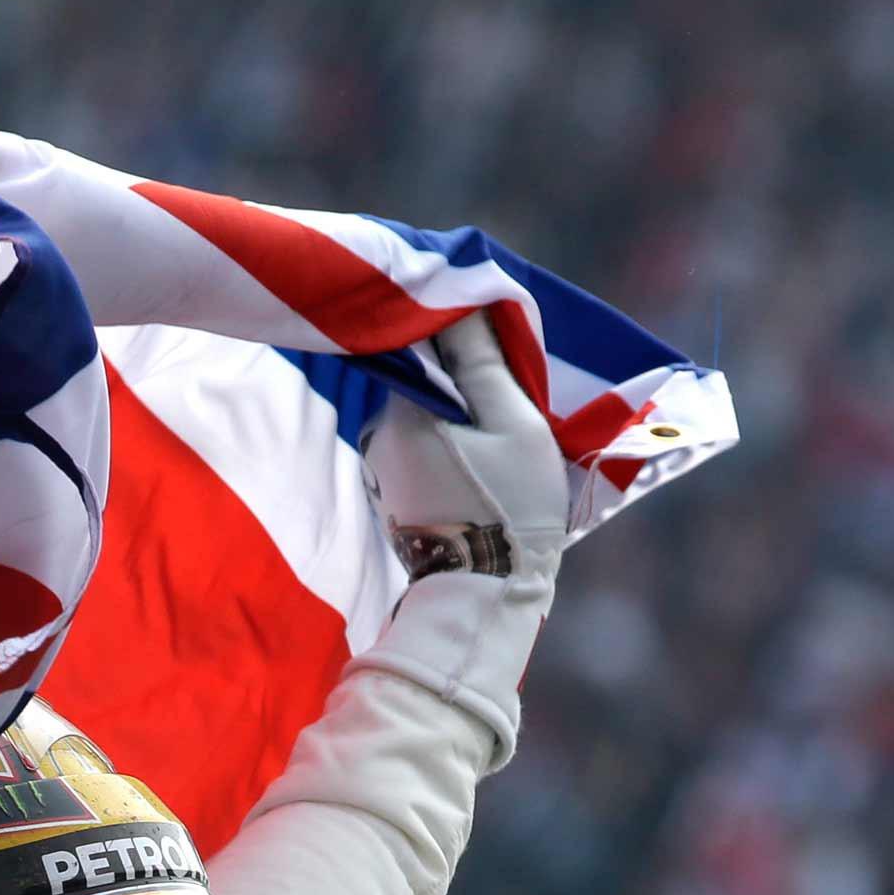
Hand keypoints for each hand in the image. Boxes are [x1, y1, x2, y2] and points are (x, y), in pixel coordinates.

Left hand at [367, 316, 568, 584]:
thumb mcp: (512, 426)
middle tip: (506, 387)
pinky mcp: (391, 491)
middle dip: (459, 374)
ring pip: (422, 413)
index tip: (489, 328)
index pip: (422, 339)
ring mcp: (382, 463)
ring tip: (497, 434)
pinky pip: (420, 446)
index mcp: (407, 407)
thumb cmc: (509, 507)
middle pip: (422, 377)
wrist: (482, 596)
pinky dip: (446, 443)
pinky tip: (477, 462)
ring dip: (454, 412)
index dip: (458, 326)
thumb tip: (461, 299)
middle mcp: (381, 429)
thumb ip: (483, 362)